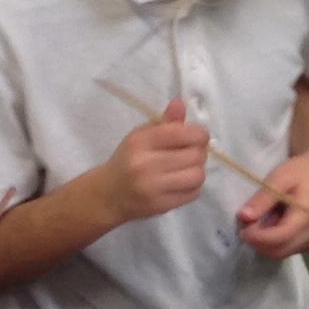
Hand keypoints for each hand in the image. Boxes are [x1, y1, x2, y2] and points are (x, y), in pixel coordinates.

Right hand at [96, 98, 209, 223]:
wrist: (109, 194)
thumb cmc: (128, 160)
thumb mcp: (140, 136)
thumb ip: (164, 121)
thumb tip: (180, 103)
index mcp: (140, 142)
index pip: (182, 133)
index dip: (199, 134)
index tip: (198, 136)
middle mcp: (146, 165)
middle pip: (195, 155)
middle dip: (199, 152)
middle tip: (191, 152)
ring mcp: (153, 188)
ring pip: (197, 175)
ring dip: (197, 170)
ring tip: (187, 167)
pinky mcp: (161, 205)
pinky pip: (193, 193)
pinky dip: (193, 186)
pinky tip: (182, 181)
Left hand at [237, 143, 308, 260]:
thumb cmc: (302, 171)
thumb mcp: (279, 178)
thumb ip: (262, 199)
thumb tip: (243, 216)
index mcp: (306, 218)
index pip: (277, 239)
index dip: (256, 238)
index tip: (242, 228)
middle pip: (278, 252)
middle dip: (258, 243)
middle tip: (246, 225)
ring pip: (281, 253)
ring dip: (265, 243)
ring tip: (258, 222)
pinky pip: (288, 249)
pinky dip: (274, 242)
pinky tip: (271, 224)